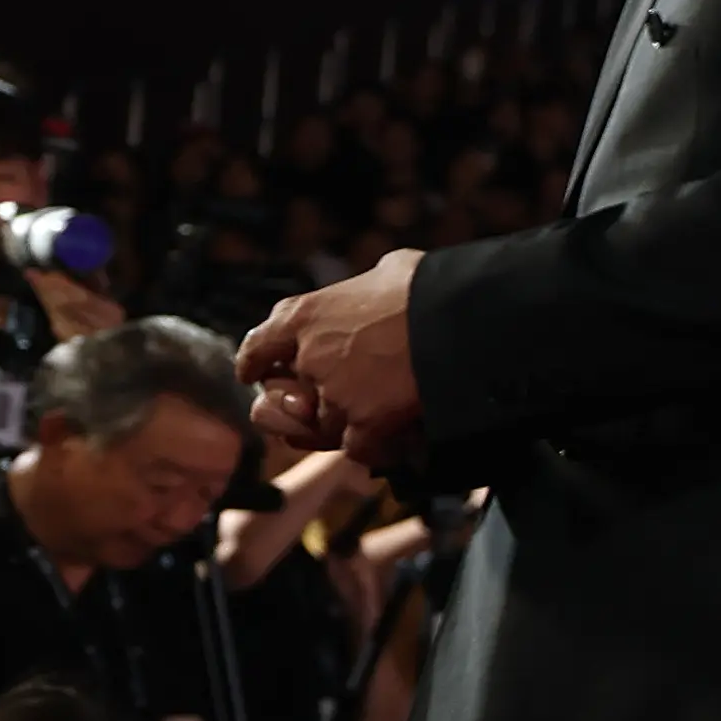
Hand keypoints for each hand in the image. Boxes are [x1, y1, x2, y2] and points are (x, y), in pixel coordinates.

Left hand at [245, 250, 430, 460]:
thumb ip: (365, 289)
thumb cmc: (432, 286)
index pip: (258, 345)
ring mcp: (335, 393)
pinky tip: (394, 440)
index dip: (255, 364)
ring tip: (371, 419)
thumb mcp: (389, 271)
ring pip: (322, 427)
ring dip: (342, 425)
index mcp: (305, 314)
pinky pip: (357, 449)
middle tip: (320, 405)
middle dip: (297, 405)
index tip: (255, 373)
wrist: (464, 317)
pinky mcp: (366, 422)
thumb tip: (382, 287)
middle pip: (283, 399)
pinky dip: (375, 448)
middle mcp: (309, 356)